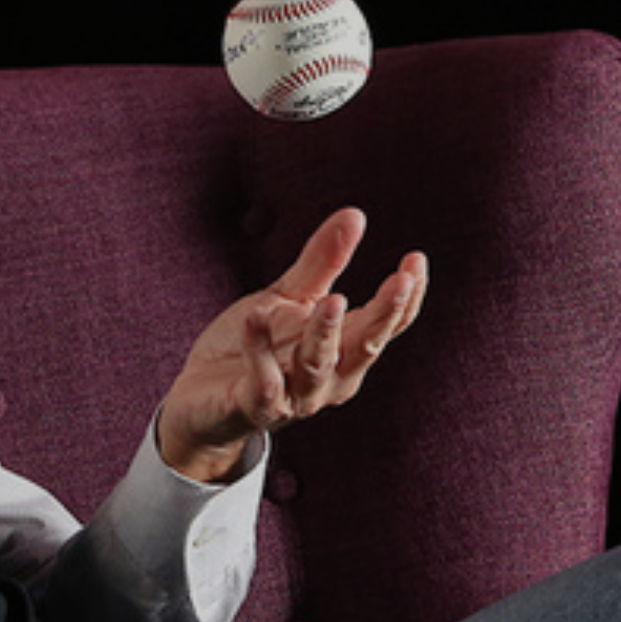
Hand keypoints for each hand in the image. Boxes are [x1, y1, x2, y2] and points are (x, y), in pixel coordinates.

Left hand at [158, 207, 428, 482]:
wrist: (204, 399)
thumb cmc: (259, 346)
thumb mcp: (290, 297)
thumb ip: (322, 262)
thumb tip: (355, 214)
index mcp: (346, 350)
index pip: (386, 326)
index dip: (406, 296)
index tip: (416, 260)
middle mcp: (331, 378)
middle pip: (366, 345)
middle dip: (385, 314)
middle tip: (401, 281)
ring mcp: (296, 397)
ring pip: (318, 364)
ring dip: (325, 332)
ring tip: (332, 300)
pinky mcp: (257, 407)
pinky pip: (263, 380)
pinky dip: (260, 350)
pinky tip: (255, 318)